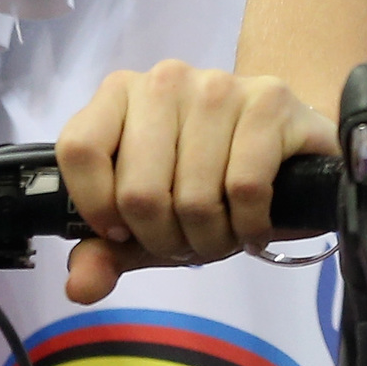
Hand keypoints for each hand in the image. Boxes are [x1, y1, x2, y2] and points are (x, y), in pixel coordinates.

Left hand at [54, 63, 336, 303]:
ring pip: (194, 196)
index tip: (122, 231)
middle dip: (164, 239)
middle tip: (186, 241)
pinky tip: (253, 226)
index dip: (97, 206)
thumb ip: (104, 254)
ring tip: (222, 234)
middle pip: (139, 190)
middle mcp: (166, 79)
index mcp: (120, 94)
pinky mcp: (271, 100)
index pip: (80, 149)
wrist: (287, 150)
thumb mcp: (146, 224)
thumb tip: (81, 286)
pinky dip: (248, 226)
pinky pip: (245, 187)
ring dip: (210, 239)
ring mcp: (220, 84)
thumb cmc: (206, 182)